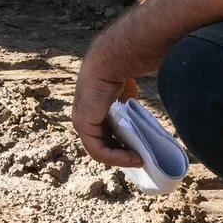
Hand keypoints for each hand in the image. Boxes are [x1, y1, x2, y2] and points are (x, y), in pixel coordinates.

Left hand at [71, 46, 145, 168]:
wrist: (111, 62)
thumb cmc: (121, 72)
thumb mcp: (126, 96)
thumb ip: (126, 109)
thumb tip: (137, 119)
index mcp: (93, 110)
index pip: (105, 134)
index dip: (122, 145)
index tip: (139, 149)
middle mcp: (84, 117)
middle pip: (103, 144)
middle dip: (122, 154)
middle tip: (141, 158)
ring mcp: (81, 122)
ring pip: (100, 151)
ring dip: (121, 159)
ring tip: (139, 160)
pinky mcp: (83, 125)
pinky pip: (98, 151)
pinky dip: (116, 157)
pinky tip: (132, 157)